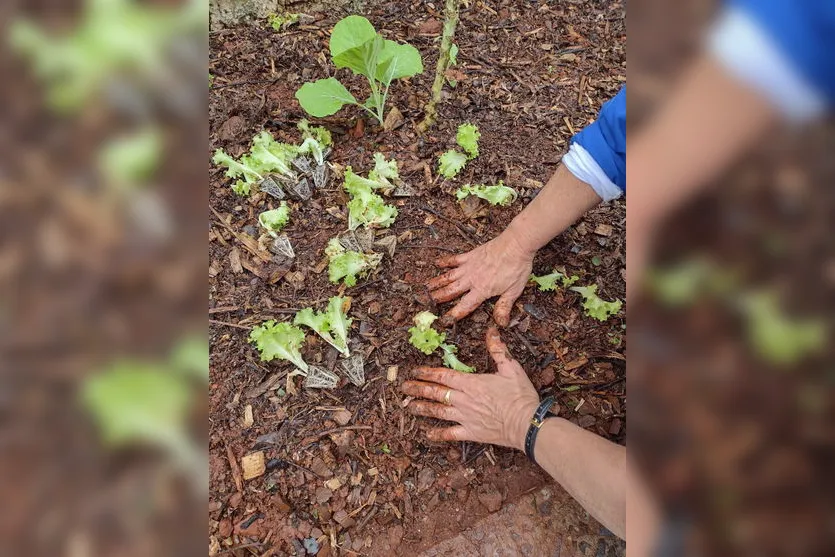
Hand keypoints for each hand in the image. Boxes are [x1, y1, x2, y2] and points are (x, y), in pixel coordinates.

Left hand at [401, 327, 539, 450]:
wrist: (526, 423)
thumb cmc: (520, 396)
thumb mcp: (511, 368)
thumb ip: (498, 350)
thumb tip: (492, 331)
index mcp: (471, 383)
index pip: (443, 376)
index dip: (427, 372)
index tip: (415, 371)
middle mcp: (463, 400)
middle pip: (435, 392)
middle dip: (417, 388)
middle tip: (404, 387)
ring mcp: (465, 417)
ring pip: (437, 411)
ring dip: (422, 407)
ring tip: (409, 405)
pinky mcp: (470, 433)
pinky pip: (450, 434)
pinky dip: (437, 434)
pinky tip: (427, 434)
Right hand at [427, 231, 533, 325]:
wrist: (515, 244)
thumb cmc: (517, 267)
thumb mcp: (513, 291)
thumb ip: (504, 307)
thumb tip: (501, 323)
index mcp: (482, 290)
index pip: (465, 306)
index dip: (454, 314)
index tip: (444, 321)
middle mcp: (471, 279)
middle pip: (451, 291)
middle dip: (438, 298)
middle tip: (427, 302)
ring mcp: (469, 266)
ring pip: (449, 276)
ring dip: (436, 282)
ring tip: (425, 287)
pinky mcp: (470, 255)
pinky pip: (454, 259)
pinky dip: (445, 262)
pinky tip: (436, 263)